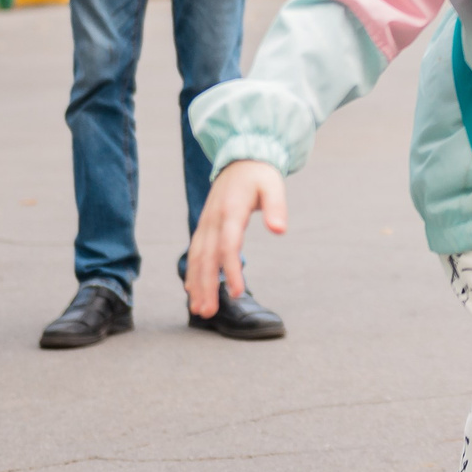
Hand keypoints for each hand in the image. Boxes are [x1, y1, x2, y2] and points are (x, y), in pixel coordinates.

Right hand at [185, 159, 287, 315]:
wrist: (240, 159)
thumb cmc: (260, 175)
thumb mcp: (273, 185)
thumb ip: (276, 207)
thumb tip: (279, 230)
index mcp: (230, 211)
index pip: (228, 245)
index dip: (231, 269)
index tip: (237, 292)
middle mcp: (213, 220)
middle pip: (207, 257)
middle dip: (206, 286)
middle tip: (208, 313)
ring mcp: (206, 224)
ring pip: (197, 258)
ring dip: (196, 284)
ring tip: (199, 309)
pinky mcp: (205, 227)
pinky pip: (195, 252)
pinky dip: (192, 272)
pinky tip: (192, 291)